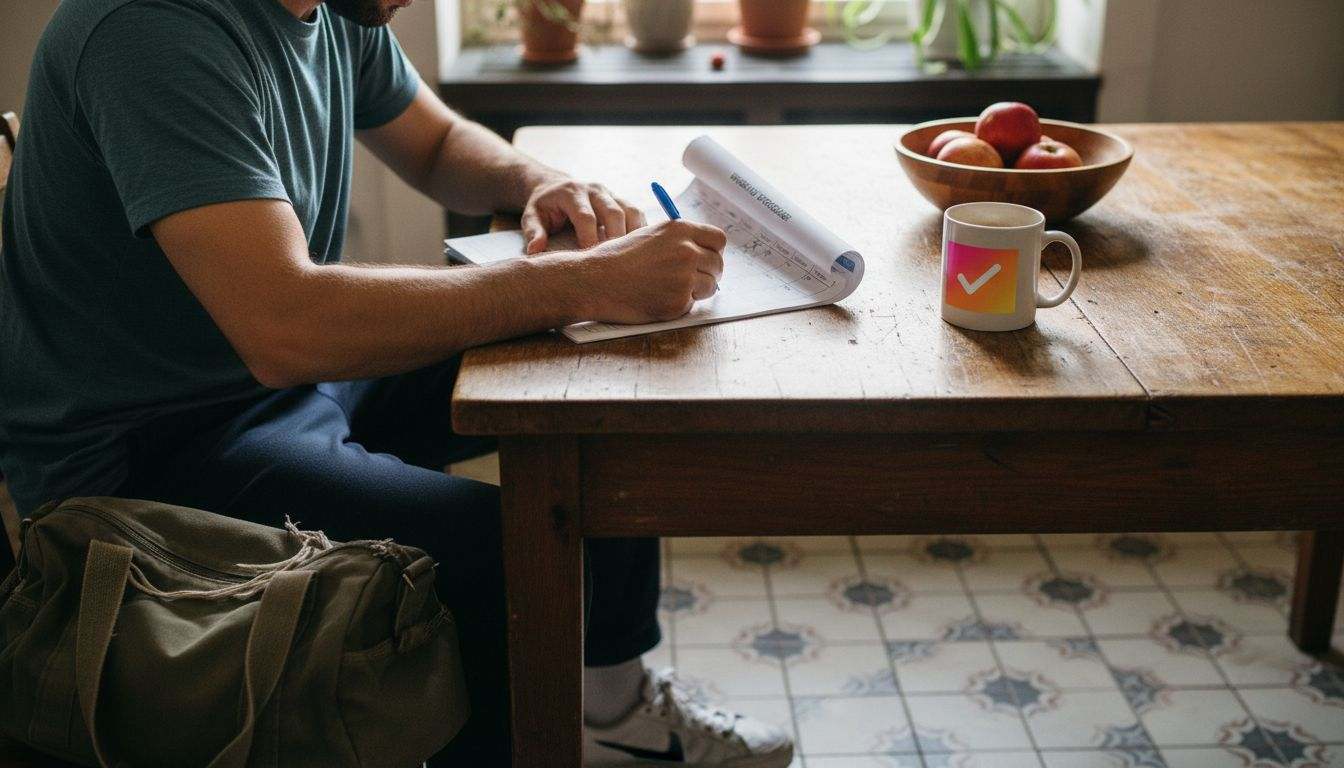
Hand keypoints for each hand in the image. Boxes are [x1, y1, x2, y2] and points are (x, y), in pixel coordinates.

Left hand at [521, 178, 646, 254]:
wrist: (556, 187)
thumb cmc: (545, 206)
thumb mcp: (532, 216)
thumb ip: (533, 231)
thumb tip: (535, 251)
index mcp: (572, 193)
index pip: (586, 216)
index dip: (590, 239)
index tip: (591, 260)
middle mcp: (595, 190)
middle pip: (614, 213)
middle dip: (617, 239)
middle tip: (615, 265)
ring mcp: (611, 194)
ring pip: (631, 211)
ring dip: (635, 236)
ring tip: (632, 260)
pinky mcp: (622, 201)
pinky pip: (638, 214)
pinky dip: (642, 232)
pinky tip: (640, 251)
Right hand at [563, 220, 726, 323]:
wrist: (596, 281)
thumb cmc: (617, 258)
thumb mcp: (650, 235)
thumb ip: (677, 241)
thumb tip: (701, 252)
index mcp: (680, 230)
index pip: (718, 239)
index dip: (713, 251)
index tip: (705, 258)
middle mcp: (687, 251)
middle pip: (717, 264)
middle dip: (708, 273)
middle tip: (691, 280)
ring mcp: (684, 277)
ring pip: (710, 286)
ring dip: (696, 291)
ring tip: (669, 289)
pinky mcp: (678, 301)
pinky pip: (691, 304)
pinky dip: (679, 305)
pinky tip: (657, 299)